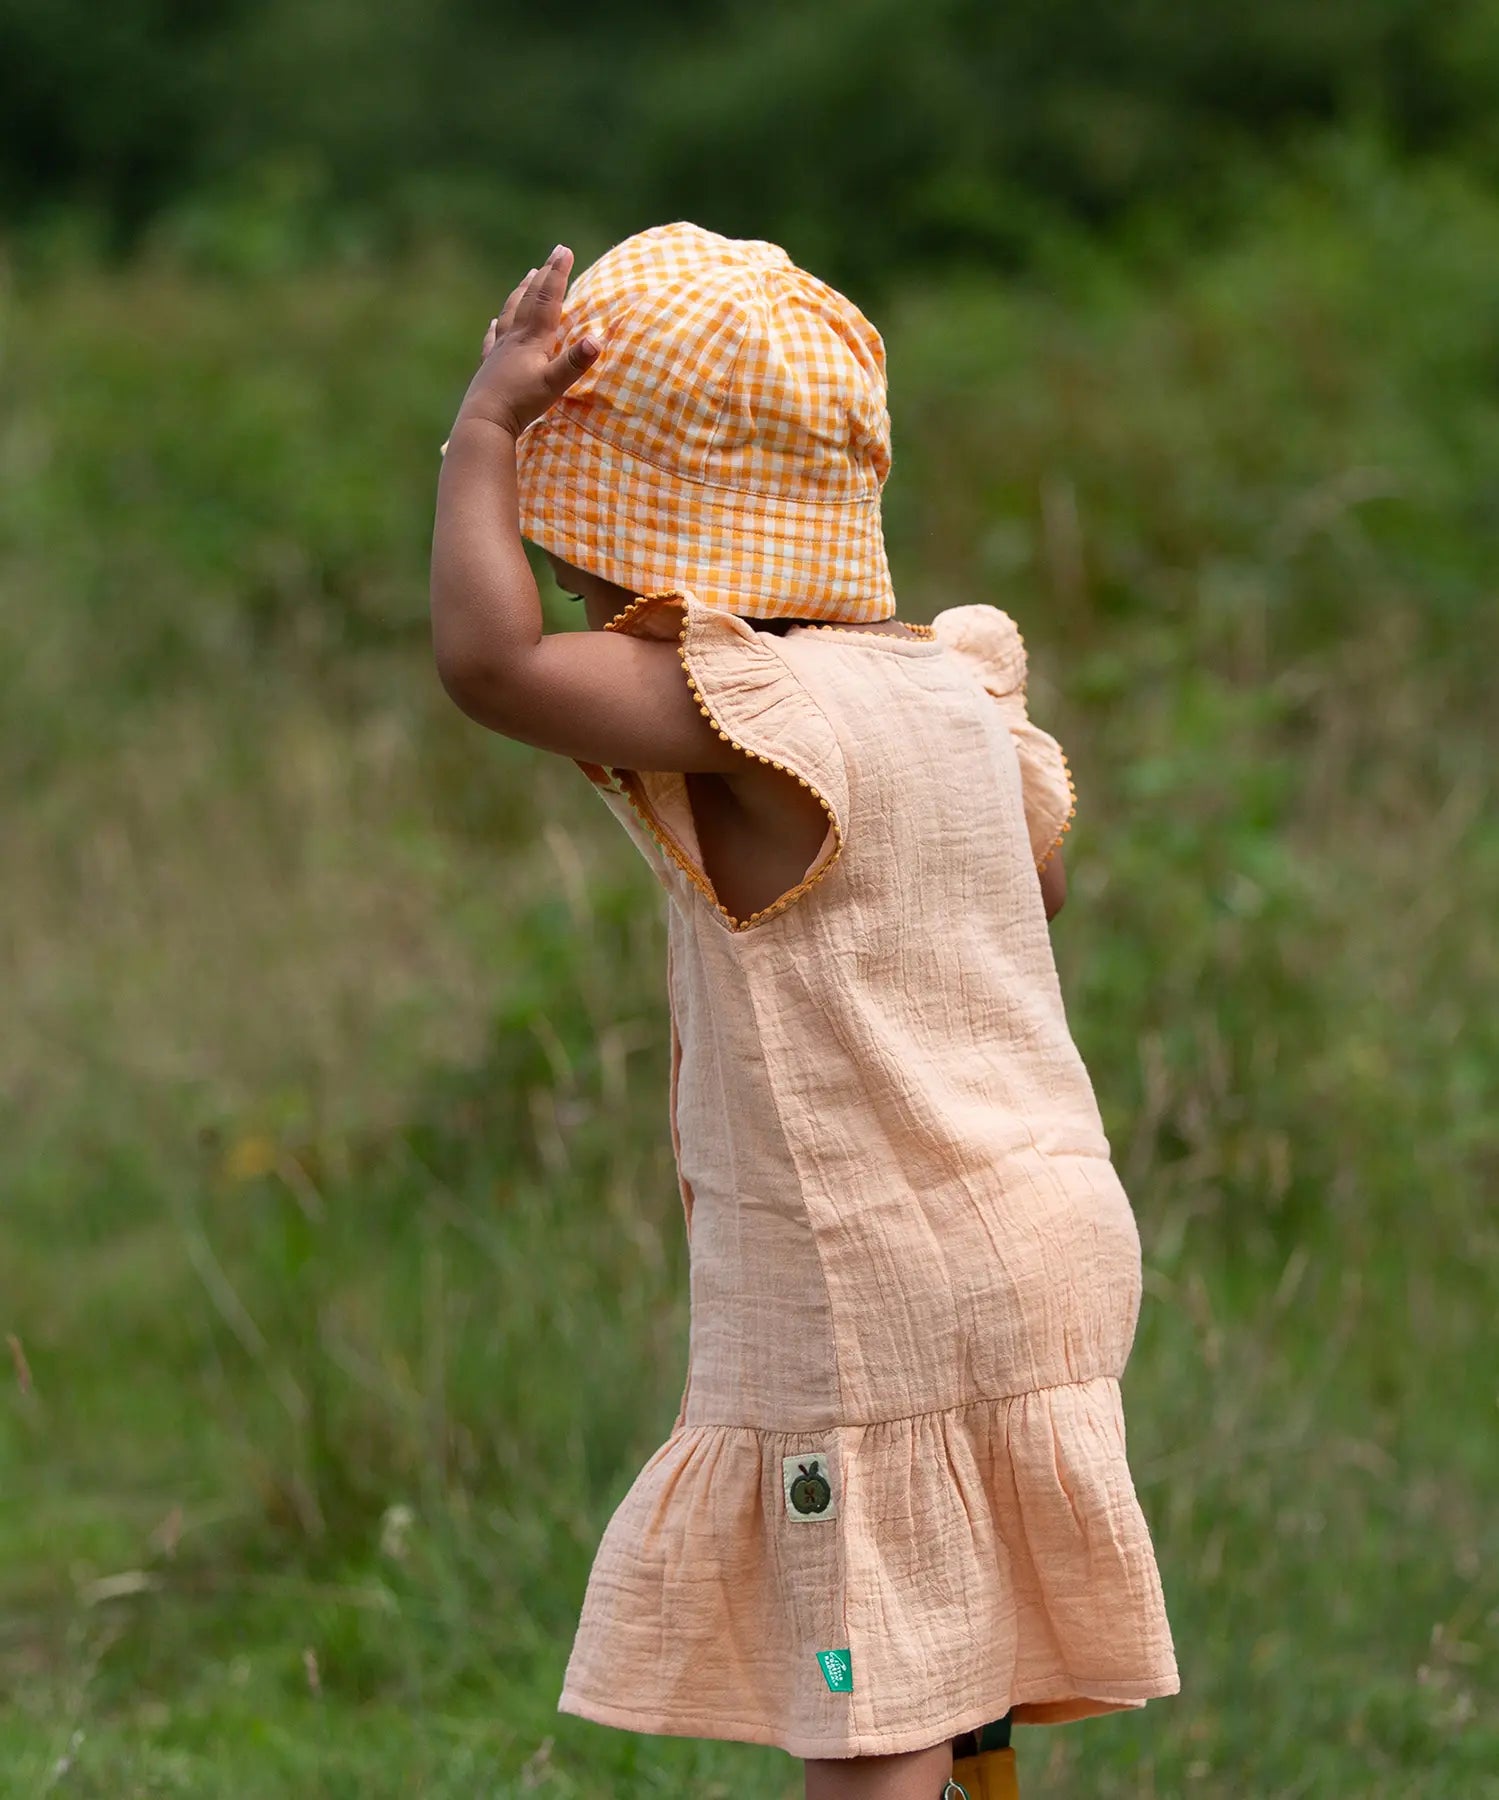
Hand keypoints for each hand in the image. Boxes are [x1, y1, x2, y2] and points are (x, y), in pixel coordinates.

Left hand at [452, 245, 600, 439]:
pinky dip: (496, 326)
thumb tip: (597, 340)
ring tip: (528, 277)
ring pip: (511, 312)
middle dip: (544, 276)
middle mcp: (514, 338)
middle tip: (553, 254)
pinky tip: (494, 323)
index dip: (558, 274)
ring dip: (521, 292)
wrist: (484, 421)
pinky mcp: (489, 366)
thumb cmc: (520, 403)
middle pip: (530, 299)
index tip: (565, 251)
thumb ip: (575, 362)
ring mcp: (499, 351)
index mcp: (533, 339)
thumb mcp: (553, 384)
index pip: (548, 299)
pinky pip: (493, 339)